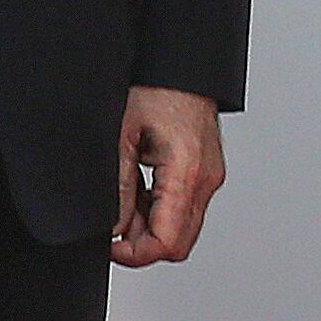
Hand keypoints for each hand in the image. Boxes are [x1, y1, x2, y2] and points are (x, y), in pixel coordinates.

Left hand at [113, 87, 225, 266]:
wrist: (182, 65)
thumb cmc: (157, 88)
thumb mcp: (123, 137)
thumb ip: (119, 188)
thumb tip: (113, 228)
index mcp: (187, 173)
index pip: (167, 243)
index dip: (134, 254)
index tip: (111, 245)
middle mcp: (206, 180)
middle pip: (179, 244)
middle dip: (143, 243)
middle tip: (117, 221)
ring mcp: (210, 177)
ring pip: (183, 229)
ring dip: (151, 225)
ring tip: (128, 194)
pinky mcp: (207, 172)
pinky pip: (186, 207)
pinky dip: (162, 209)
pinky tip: (143, 185)